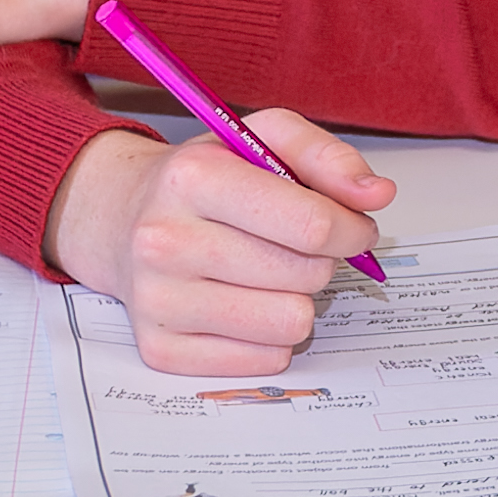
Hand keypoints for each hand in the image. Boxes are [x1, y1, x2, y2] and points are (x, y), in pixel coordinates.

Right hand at [45, 114, 395, 374]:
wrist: (121, 218)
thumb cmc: (204, 178)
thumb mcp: (264, 137)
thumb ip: (329, 157)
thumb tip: (377, 195)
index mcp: (193, 178)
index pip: (311, 225)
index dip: (352, 229)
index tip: (356, 227)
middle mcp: (165, 241)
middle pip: (305, 274)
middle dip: (321, 260)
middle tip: (297, 246)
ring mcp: (158, 300)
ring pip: (289, 323)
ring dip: (299, 299)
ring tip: (273, 273)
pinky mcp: (160, 348)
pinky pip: (263, 359)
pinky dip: (272, 335)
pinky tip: (249, 303)